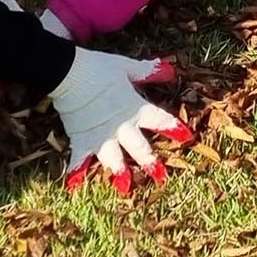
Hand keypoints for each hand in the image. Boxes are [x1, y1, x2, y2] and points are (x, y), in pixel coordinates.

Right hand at [48, 47, 188, 192]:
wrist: (70, 74)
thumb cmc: (99, 69)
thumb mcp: (126, 68)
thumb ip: (147, 72)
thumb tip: (170, 70)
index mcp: (135, 109)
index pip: (160, 120)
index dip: (173, 128)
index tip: (186, 138)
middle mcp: (122, 127)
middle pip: (140, 148)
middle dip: (150, 163)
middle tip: (160, 177)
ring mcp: (102, 137)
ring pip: (114, 160)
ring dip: (119, 173)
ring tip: (125, 188)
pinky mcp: (81, 140)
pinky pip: (79, 160)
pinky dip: (76, 172)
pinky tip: (74, 186)